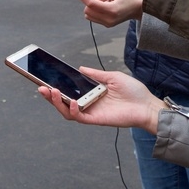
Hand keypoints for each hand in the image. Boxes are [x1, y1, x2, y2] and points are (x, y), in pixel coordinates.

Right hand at [37, 67, 165, 132]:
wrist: (147, 105)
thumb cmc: (133, 92)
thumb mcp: (112, 77)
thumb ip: (95, 74)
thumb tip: (79, 68)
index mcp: (92, 93)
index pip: (70, 90)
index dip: (57, 86)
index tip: (46, 77)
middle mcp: (89, 103)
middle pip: (64, 102)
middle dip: (50, 96)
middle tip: (40, 87)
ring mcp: (91, 112)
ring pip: (67, 111)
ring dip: (57, 102)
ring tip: (52, 92)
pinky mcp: (96, 119)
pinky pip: (79, 117)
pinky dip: (72, 109)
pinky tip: (72, 101)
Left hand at [76, 0, 143, 26]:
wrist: (139, 8)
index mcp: (112, 10)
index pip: (90, 4)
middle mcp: (109, 19)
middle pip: (87, 10)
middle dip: (87, 1)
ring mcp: (108, 24)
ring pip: (88, 15)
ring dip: (90, 6)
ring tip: (101, 0)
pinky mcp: (107, 25)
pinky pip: (93, 17)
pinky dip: (94, 10)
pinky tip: (103, 5)